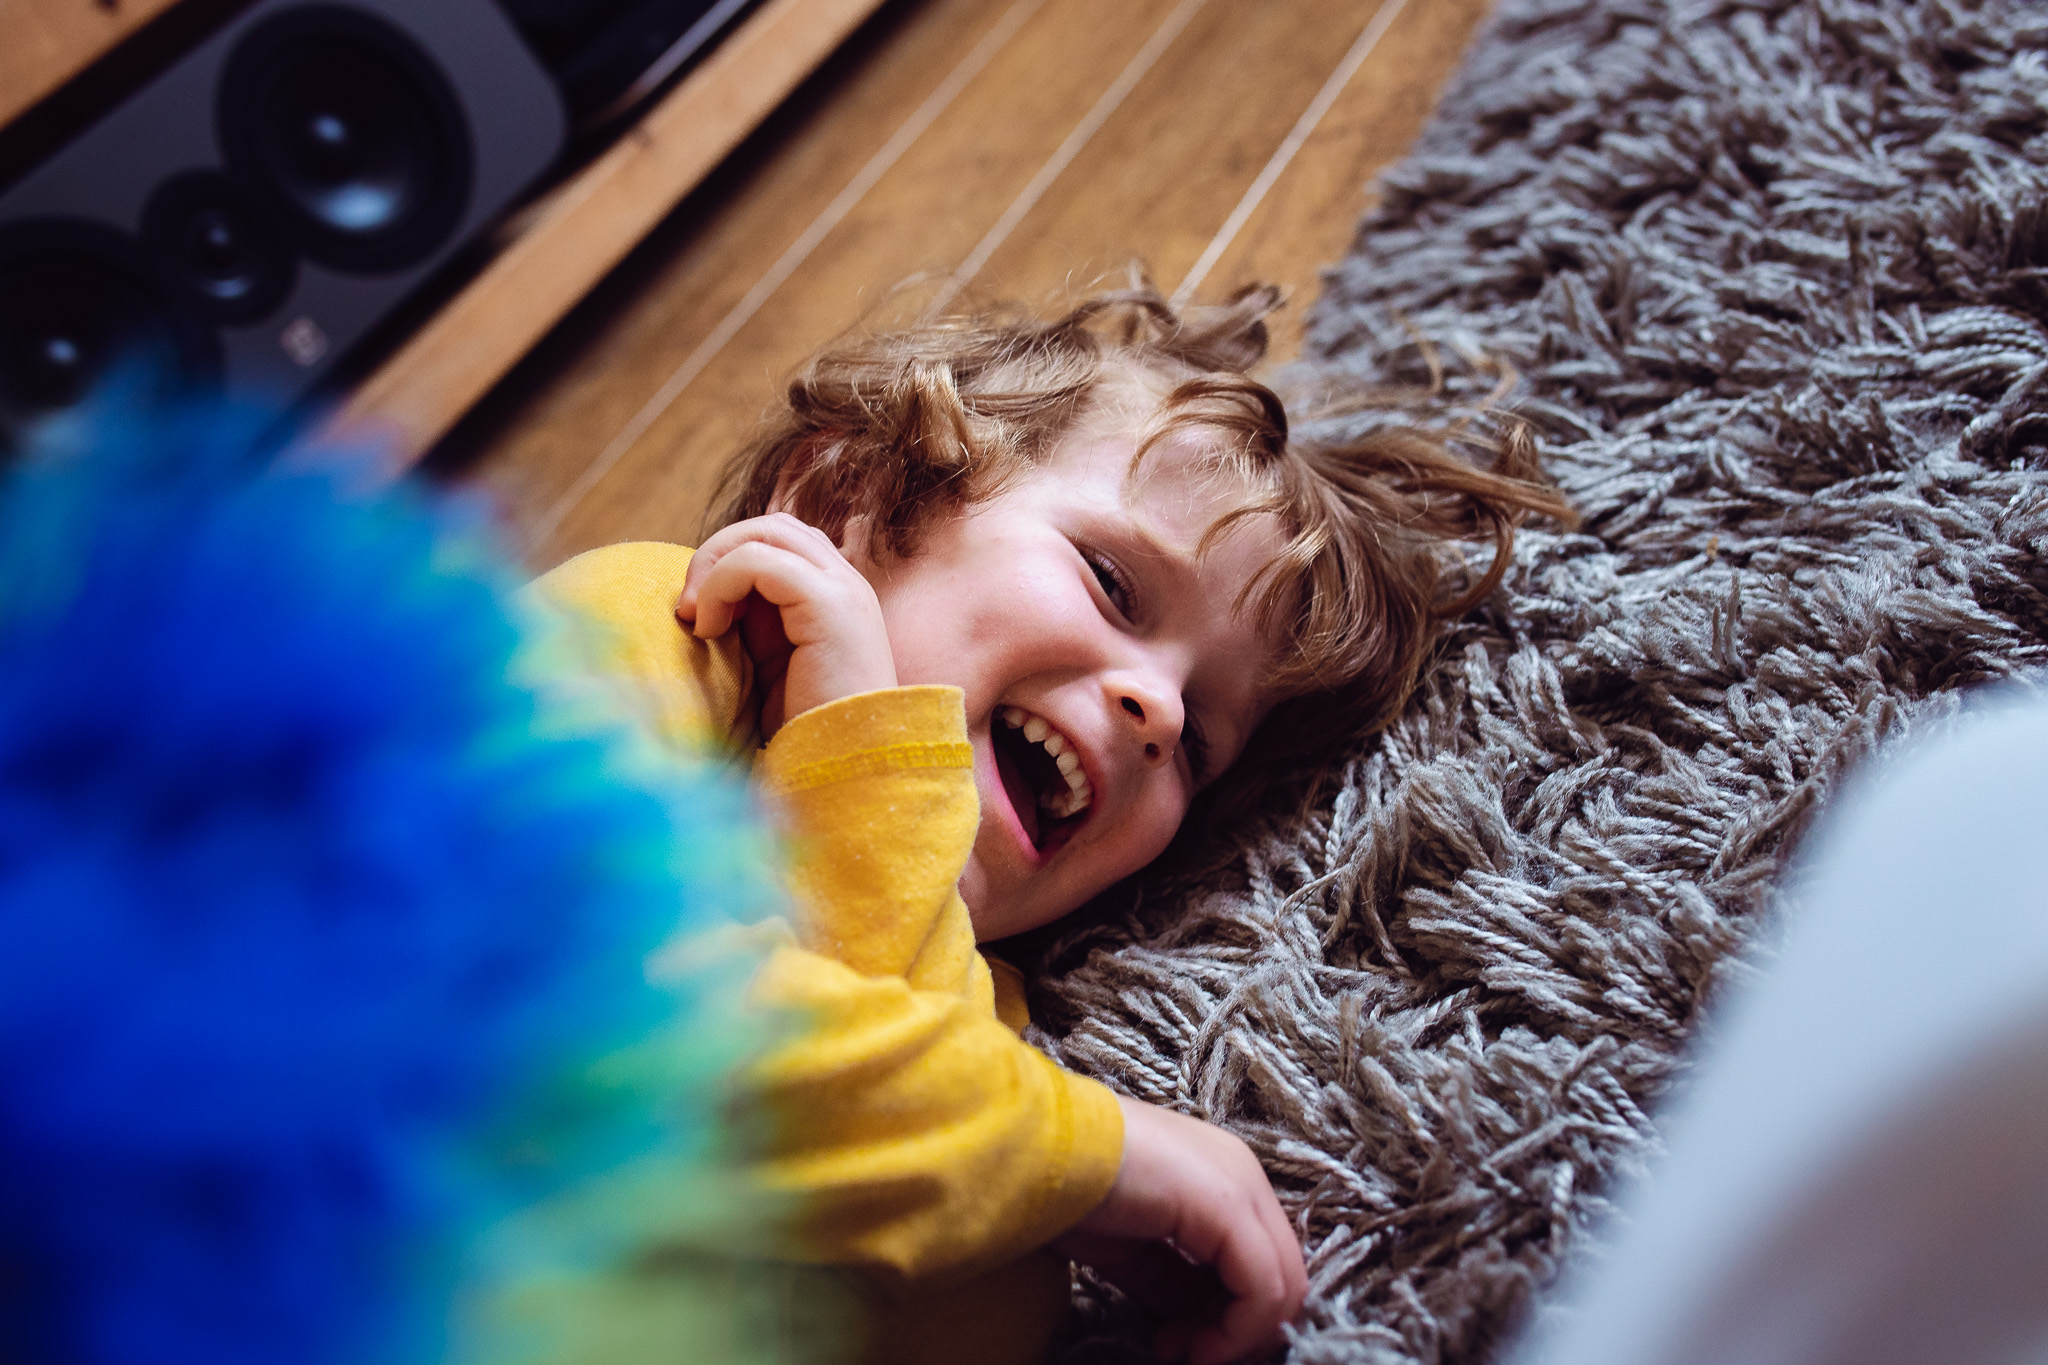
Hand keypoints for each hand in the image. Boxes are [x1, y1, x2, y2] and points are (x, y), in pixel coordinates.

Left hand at [676, 513, 896, 733]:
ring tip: (697, 616)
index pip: (782, 541)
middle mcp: (846, 584)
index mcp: (838, 597)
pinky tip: (709, 629)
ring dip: (715, 564)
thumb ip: (753, 623)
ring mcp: (842, 589)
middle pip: (771, 526)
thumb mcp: (772, 666)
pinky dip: (720, 585)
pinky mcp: (828, 604)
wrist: (850, 770)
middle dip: (718, 553)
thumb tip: (703, 595)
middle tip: (689, 606)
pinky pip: (757, 562)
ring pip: (765, 532)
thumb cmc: (808, 731)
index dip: (733, 560)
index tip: (701, 613)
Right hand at [1057, 1097, 1306, 1363]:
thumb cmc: (1072, 1192)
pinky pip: (1262, 1287)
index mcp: (1223, 1176)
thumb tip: (1195, 1330)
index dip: (1230, 1319)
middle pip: (1281, 1274)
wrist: (1037, 1154)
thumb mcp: (1136, 1252)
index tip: (1177, 1345)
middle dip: (1237, 1331)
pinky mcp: (1230, 1205)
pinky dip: (1233, 1332)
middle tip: (1186, 1355)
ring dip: (1234, 1337)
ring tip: (1179, 1351)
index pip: (1260, 1262)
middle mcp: (1243, 1173)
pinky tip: (1189, 1345)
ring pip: (1284, 1284)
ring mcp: (1241, 1183)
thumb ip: (1176, 1282)